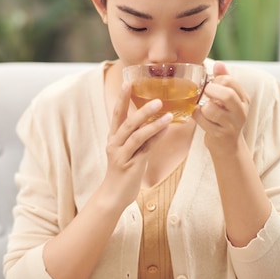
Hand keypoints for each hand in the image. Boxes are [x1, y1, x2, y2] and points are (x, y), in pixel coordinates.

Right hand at [100, 81, 171, 208]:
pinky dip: (155, 136)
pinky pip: (144, 148)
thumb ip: (139, 137)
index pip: (117, 114)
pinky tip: (165, 128)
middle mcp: (115, 143)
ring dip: (151, 122)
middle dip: (141, 109)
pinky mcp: (130, 164)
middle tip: (156, 98)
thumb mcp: (129, 151)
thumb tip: (157, 123)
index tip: (128, 82)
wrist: (113, 196)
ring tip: (165, 112)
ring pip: (136, 134)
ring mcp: (121, 154)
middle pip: (127, 121)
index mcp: (113, 137)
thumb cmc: (123, 172)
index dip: (122, 98)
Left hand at [192, 61, 249, 154]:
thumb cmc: (225, 117)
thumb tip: (219, 64)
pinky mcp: (219, 135)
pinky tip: (200, 117)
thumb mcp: (229, 99)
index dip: (217, 79)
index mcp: (243, 99)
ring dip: (202, 106)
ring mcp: (231, 125)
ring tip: (203, 108)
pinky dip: (196, 116)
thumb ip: (225, 80)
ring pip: (211, 109)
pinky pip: (202, 120)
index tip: (212, 84)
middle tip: (206, 93)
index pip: (230, 81)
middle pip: (226, 95)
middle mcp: (240, 112)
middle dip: (210, 91)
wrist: (228, 146)